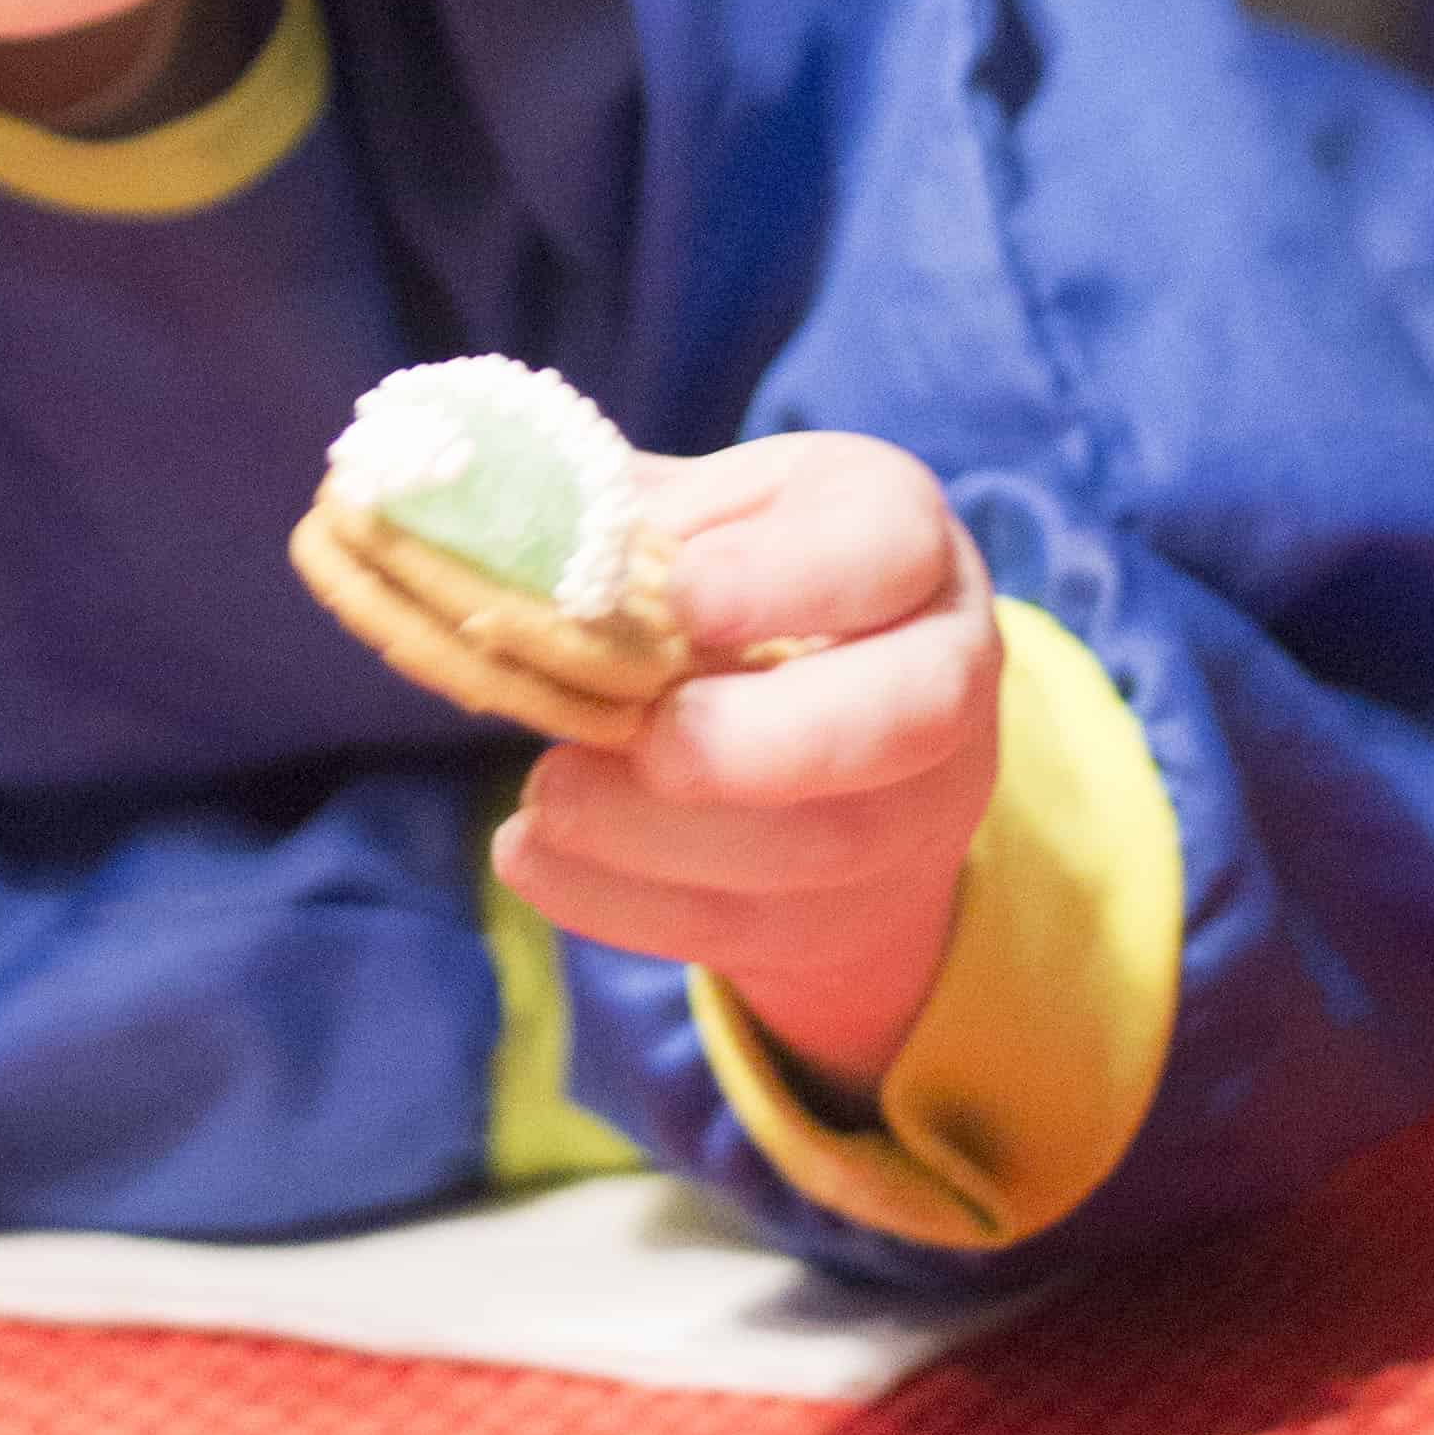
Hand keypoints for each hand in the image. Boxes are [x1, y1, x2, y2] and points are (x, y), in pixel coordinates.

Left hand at [485, 431, 1000, 1107]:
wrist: (822, 726)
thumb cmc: (742, 581)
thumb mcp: (701, 513)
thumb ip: (615, 508)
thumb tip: (493, 513)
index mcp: (900, 539)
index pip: (889, 545)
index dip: (790, 575)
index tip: (682, 594)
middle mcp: (940, 668)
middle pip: (908, 714)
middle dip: (766, 737)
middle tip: (647, 739)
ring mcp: (911, 806)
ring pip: (824, 844)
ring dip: (667, 835)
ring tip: (547, 798)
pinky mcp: (842, 909)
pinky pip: (745, 925)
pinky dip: (621, 902)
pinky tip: (532, 855)